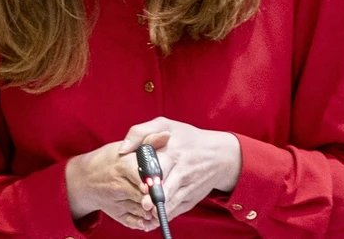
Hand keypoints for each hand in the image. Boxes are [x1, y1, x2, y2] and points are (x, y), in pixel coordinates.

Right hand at [66, 134, 170, 230]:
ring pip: (142, 210)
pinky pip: (134, 222)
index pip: (143, 176)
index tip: (161, 184)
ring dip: (154, 211)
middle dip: (156, 198)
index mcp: (124, 165)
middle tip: (165, 197)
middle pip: (144, 196)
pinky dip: (144, 222)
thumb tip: (167, 135)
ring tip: (161, 206)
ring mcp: (118, 202)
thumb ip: (150, 141)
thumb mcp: (128, 147)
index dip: (154, 182)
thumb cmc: (110, 160)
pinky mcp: (118, 215)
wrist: (85, 179)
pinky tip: (151, 217)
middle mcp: (120, 185)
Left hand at [119, 117, 242, 222]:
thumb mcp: (165, 125)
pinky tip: (153, 218)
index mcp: (172, 151)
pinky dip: (164, 216)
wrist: (220, 155)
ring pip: (170, 203)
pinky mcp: (191, 200)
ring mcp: (187, 187)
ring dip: (157, 210)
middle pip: (165, 188)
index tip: (139, 182)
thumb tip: (122, 150)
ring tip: (146, 214)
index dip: (146, 176)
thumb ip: (139, 132)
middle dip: (153, 197)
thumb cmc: (187, 138)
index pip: (155, 165)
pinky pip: (175, 211)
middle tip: (142, 203)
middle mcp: (181, 171)